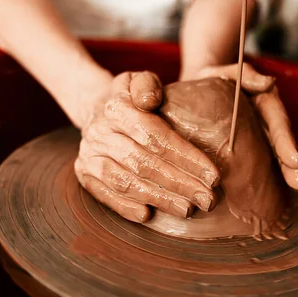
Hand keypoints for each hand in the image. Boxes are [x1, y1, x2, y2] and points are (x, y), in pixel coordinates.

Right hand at [75, 71, 218, 222]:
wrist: (94, 106)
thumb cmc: (130, 96)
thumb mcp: (139, 80)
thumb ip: (147, 85)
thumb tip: (150, 100)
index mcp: (116, 108)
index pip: (155, 136)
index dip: (186, 157)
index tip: (213, 175)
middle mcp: (99, 133)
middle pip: (143, 163)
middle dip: (179, 183)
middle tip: (207, 199)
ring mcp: (89, 156)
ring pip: (125, 182)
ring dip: (159, 198)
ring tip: (187, 209)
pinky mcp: (84, 174)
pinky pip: (105, 195)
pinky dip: (126, 207)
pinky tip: (149, 216)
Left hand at [191, 63, 297, 198]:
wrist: (200, 86)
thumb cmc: (215, 78)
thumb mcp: (228, 71)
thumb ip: (247, 75)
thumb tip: (268, 82)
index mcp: (266, 103)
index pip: (278, 123)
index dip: (286, 143)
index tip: (295, 161)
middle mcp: (268, 123)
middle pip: (284, 146)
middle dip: (295, 167)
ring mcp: (262, 137)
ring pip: (280, 159)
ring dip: (295, 177)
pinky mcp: (252, 149)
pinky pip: (265, 166)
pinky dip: (277, 182)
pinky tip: (289, 199)